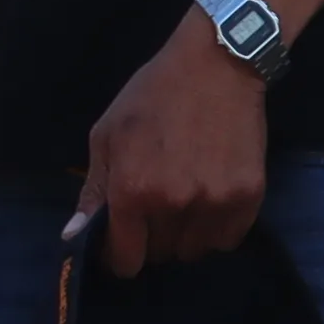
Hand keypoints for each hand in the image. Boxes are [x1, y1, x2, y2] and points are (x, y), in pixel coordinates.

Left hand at [82, 15, 267, 274]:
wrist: (216, 65)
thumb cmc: (153, 96)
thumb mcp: (107, 135)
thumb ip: (93, 191)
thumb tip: (74, 237)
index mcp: (132, 191)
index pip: (125, 259)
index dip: (120, 256)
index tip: (123, 243)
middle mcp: (173, 204)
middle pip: (160, 255)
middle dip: (152, 239)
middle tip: (155, 207)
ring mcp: (214, 203)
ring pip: (195, 251)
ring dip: (185, 236)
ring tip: (184, 201)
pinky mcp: (248, 197)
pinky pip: (228, 239)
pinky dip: (217, 229)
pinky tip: (210, 199)